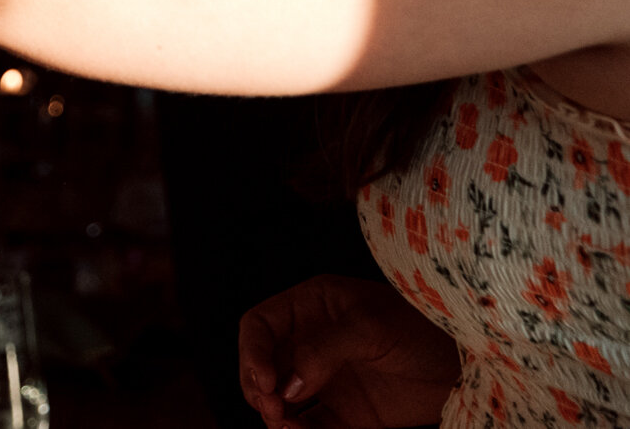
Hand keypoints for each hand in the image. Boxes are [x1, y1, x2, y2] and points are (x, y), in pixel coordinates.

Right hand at [239, 275, 458, 428]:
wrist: (471, 369)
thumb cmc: (426, 331)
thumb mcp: (373, 328)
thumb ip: (325, 349)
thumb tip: (287, 383)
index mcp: (313, 306)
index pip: (261, 325)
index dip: (252, 352)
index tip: (266, 382)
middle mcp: (311, 341)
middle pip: (263, 365)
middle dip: (259, 388)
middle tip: (272, 410)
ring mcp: (327, 378)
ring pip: (280, 399)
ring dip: (275, 415)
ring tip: (287, 427)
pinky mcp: (345, 413)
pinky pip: (309, 425)